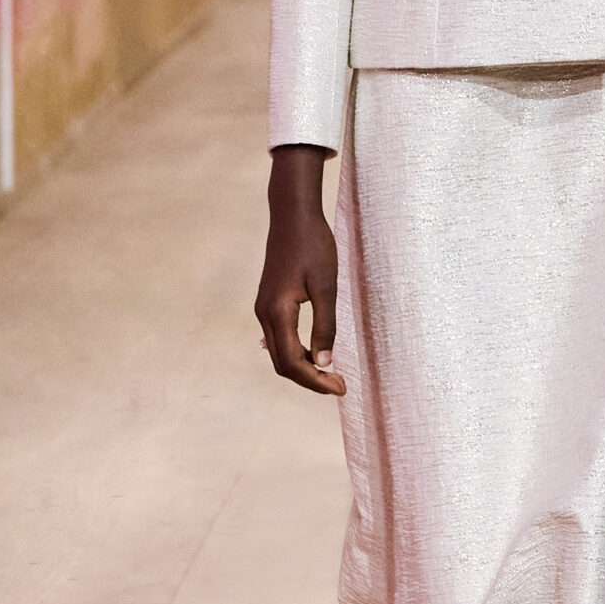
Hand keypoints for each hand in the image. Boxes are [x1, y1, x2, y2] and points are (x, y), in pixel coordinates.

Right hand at [255, 145, 345, 395]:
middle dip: (310, 380)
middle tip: (339, 385)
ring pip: (278, 353)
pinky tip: (314, 355)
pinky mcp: (268, 303)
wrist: (292, 216)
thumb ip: (325, 327)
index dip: (316, 381)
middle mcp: (264, 314)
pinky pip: (277, 339)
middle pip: (282, 364)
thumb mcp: (326, 287)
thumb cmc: (313, 246)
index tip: (341, 388)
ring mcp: (263, 309)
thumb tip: (324, 363)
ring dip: (303, 368)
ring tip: (331, 373)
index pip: (293, 362)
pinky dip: (295, 353)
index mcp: (278, 312)